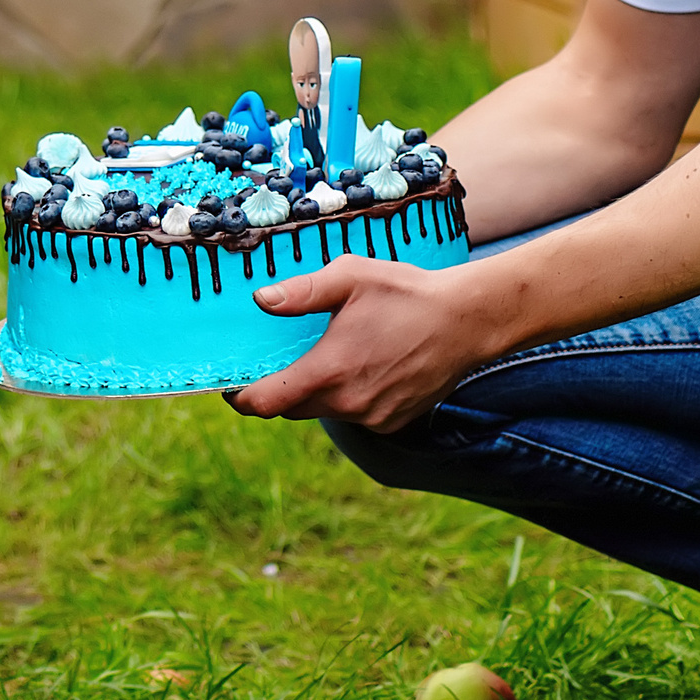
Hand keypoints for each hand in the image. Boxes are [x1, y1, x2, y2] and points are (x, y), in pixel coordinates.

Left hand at [221, 256, 508, 432]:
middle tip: (277, 361)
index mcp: (330, 371)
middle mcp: (348, 403)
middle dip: (279, 389)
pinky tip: (362, 366)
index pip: (266, 403)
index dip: (242, 398)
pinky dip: (347, 396)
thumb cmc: (407, 293)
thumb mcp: (350, 277)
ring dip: (316, 391)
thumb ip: (301, 292)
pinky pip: (354, 414)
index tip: (231, 387)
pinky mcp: (393, 421)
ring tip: (326, 356)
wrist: (468, 321)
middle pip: (291, 408)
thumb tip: (260, 300)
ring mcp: (373, 416)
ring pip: (324, 411)